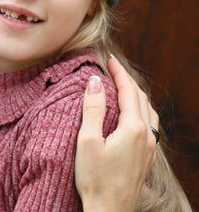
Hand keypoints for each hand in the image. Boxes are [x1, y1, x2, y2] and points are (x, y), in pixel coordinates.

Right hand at [75, 56, 157, 211]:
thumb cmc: (94, 178)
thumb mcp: (87, 140)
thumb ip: (93, 108)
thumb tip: (96, 81)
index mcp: (133, 128)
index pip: (129, 91)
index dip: (119, 72)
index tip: (109, 59)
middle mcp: (147, 136)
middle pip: (141, 98)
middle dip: (128, 80)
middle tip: (113, 67)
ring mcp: (150, 148)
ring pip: (149, 111)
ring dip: (136, 94)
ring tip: (122, 85)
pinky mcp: (147, 158)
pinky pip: (150, 125)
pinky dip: (141, 109)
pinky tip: (132, 113)